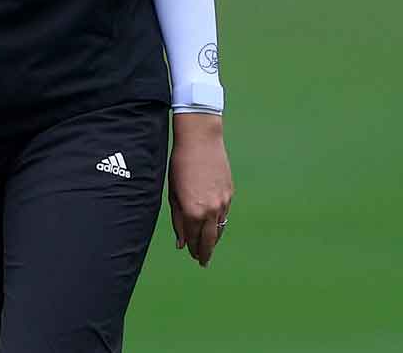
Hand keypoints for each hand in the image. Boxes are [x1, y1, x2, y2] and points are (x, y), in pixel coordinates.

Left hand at [168, 112, 233, 266]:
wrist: (201, 142)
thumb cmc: (180, 165)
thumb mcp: (173, 193)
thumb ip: (177, 219)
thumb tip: (181, 243)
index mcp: (193, 211)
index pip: (194, 238)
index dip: (193, 249)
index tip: (192, 256)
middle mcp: (211, 210)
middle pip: (209, 239)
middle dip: (205, 251)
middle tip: (202, 261)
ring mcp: (223, 202)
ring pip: (219, 228)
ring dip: (214, 239)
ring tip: (208, 247)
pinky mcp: (230, 194)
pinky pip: (225, 215)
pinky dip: (219, 224)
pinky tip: (215, 227)